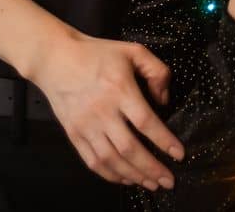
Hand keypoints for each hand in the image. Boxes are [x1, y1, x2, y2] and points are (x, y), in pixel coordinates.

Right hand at [27, 30, 183, 190]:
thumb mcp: (133, 51)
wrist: (56, 59)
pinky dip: (110, 174)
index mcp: (120, 89)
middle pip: (130, 148)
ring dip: (133, 175)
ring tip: (151, 184)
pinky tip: (125, 179)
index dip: (164, 141)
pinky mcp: (73, 134)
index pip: (146, 122)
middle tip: (168, 181)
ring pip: (111, 159)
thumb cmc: (97, 54)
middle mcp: (102, 111)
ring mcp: (86, 126)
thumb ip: (157, 71)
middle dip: (152, 168)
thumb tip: (164, 100)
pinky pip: (92, 161)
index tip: (178, 154)